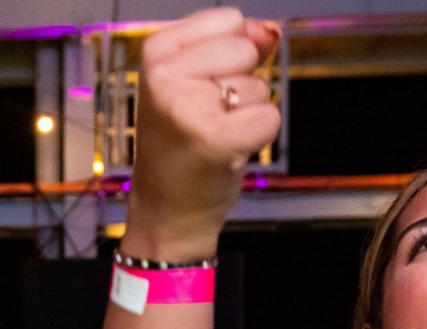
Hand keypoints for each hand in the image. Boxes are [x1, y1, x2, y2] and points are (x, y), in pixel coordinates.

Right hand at [122, 9, 281, 259]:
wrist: (164, 210)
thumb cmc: (180, 147)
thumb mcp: (194, 83)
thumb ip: (233, 46)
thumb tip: (270, 30)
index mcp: (156, 52)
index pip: (229, 20)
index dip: (230, 55)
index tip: (202, 86)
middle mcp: (166, 76)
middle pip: (245, 49)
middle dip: (240, 82)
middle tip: (210, 115)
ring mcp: (188, 107)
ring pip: (259, 86)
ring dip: (247, 113)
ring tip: (214, 135)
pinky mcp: (216, 138)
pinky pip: (270, 116)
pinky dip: (260, 136)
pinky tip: (230, 150)